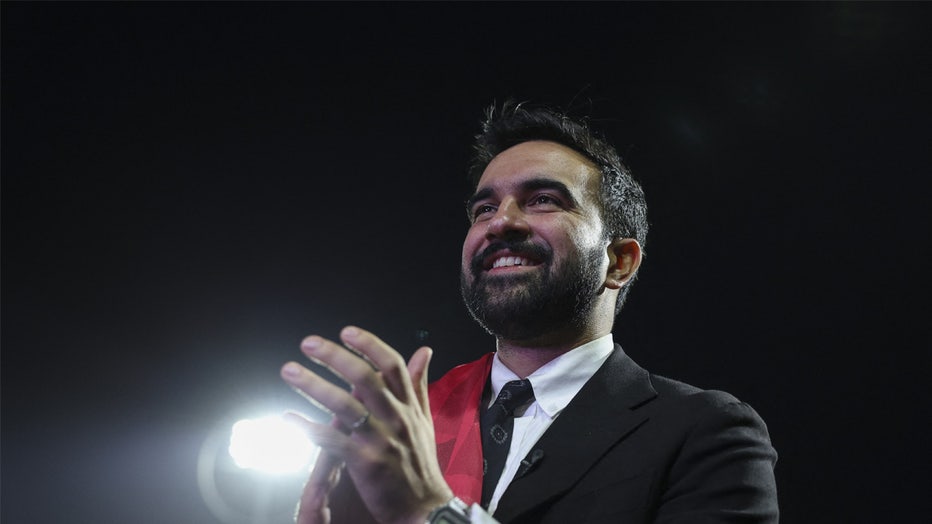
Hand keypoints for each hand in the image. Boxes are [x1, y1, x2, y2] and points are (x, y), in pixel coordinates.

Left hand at [281, 326, 453, 523]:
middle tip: (308, 343)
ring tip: (289, 370)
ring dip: (313, 385)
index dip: (369, 344)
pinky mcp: (365, 462)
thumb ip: (418, 383)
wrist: (425, 507)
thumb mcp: (425, 418)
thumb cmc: (421, 462)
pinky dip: (308, 427)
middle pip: (364, 378)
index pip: (391, 365)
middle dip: (334, 356)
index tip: (346, 331)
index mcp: (408, 405)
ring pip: (344, 405)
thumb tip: (424, 351)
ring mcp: (380, 440)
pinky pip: (331, 440)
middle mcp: (396, 417)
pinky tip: (288, 417)